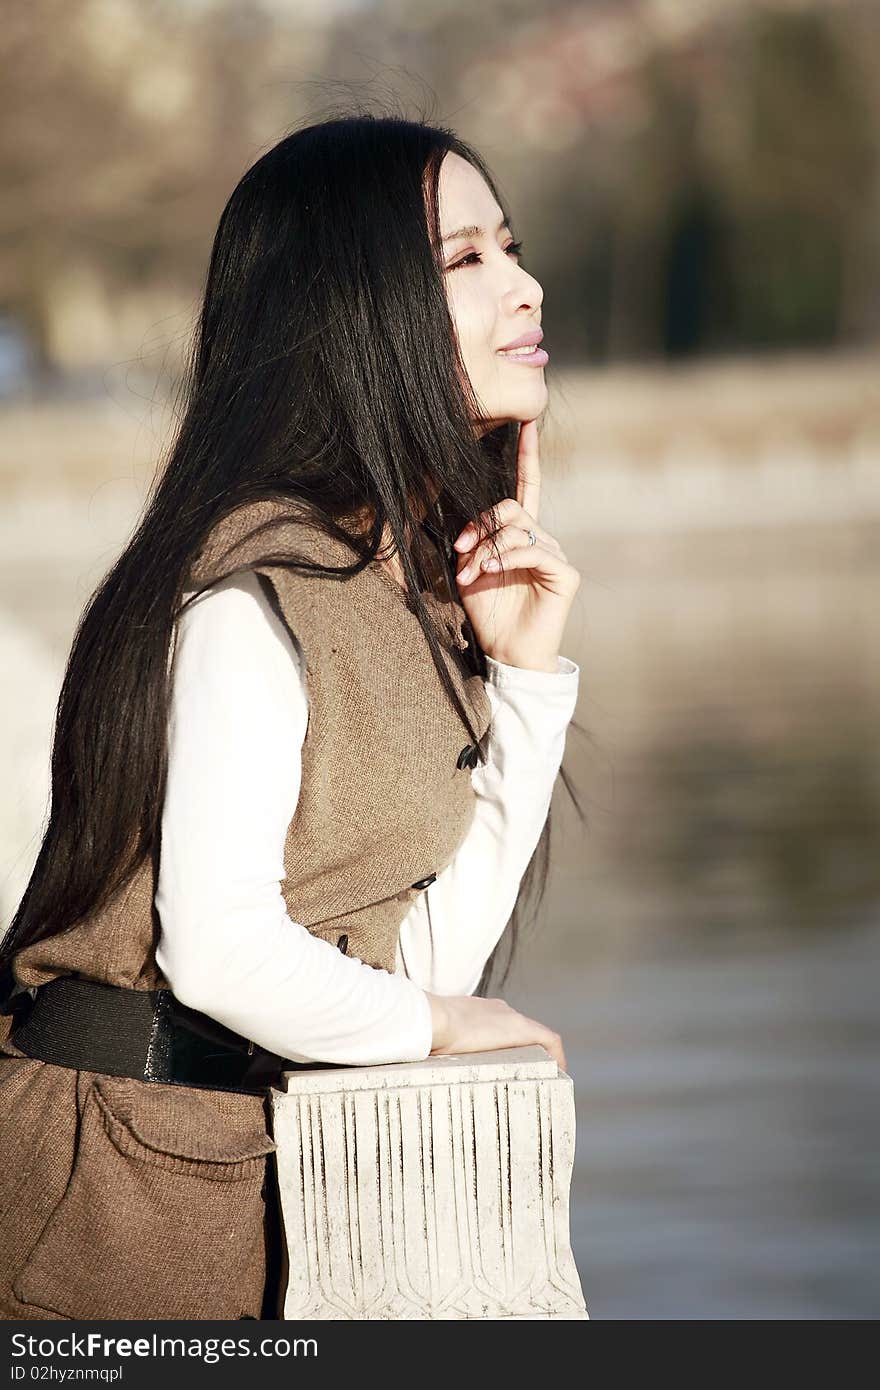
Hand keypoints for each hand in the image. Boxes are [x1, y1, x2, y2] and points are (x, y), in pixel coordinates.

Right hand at [425, 991, 566, 1071]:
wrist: (430, 1021)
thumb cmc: (424, 1035)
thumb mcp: (432, 1043)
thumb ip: (437, 1053)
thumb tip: (425, 1075)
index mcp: (476, 1012)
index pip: (499, 1027)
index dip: (505, 1046)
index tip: (505, 1065)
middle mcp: (498, 1010)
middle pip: (521, 1032)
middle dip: (527, 1054)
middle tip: (528, 1078)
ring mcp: (510, 1017)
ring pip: (537, 1037)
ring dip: (542, 1057)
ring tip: (544, 1081)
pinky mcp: (521, 1028)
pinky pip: (551, 1041)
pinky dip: (557, 1056)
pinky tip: (558, 1075)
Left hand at [452, 418, 579, 670]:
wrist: (507, 654)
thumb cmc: (488, 614)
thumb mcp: (469, 570)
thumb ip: (470, 541)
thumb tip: (465, 522)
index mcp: (520, 535)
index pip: (526, 487)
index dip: (527, 456)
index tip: (527, 423)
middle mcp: (541, 539)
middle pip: (510, 506)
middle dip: (479, 525)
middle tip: (459, 551)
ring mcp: (555, 554)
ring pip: (517, 528)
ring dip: (486, 548)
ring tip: (469, 574)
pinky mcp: (565, 573)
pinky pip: (532, 550)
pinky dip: (505, 558)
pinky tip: (489, 572)